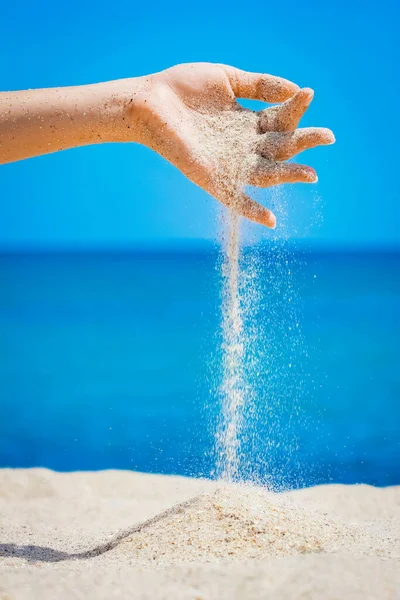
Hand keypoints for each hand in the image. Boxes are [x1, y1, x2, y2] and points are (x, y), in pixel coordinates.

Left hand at [127, 63, 334, 227]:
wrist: (148, 101)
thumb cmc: (183, 87)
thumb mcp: (227, 79)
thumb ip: (260, 85)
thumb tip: (296, 89)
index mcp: (248, 123)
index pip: (280, 121)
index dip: (296, 110)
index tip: (310, 94)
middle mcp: (242, 146)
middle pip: (280, 148)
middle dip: (304, 143)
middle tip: (328, 137)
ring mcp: (227, 163)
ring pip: (265, 173)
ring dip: (288, 175)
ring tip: (311, 174)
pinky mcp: (210, 177)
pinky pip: (234, 198)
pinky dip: (250, 210)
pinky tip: (270, 220)